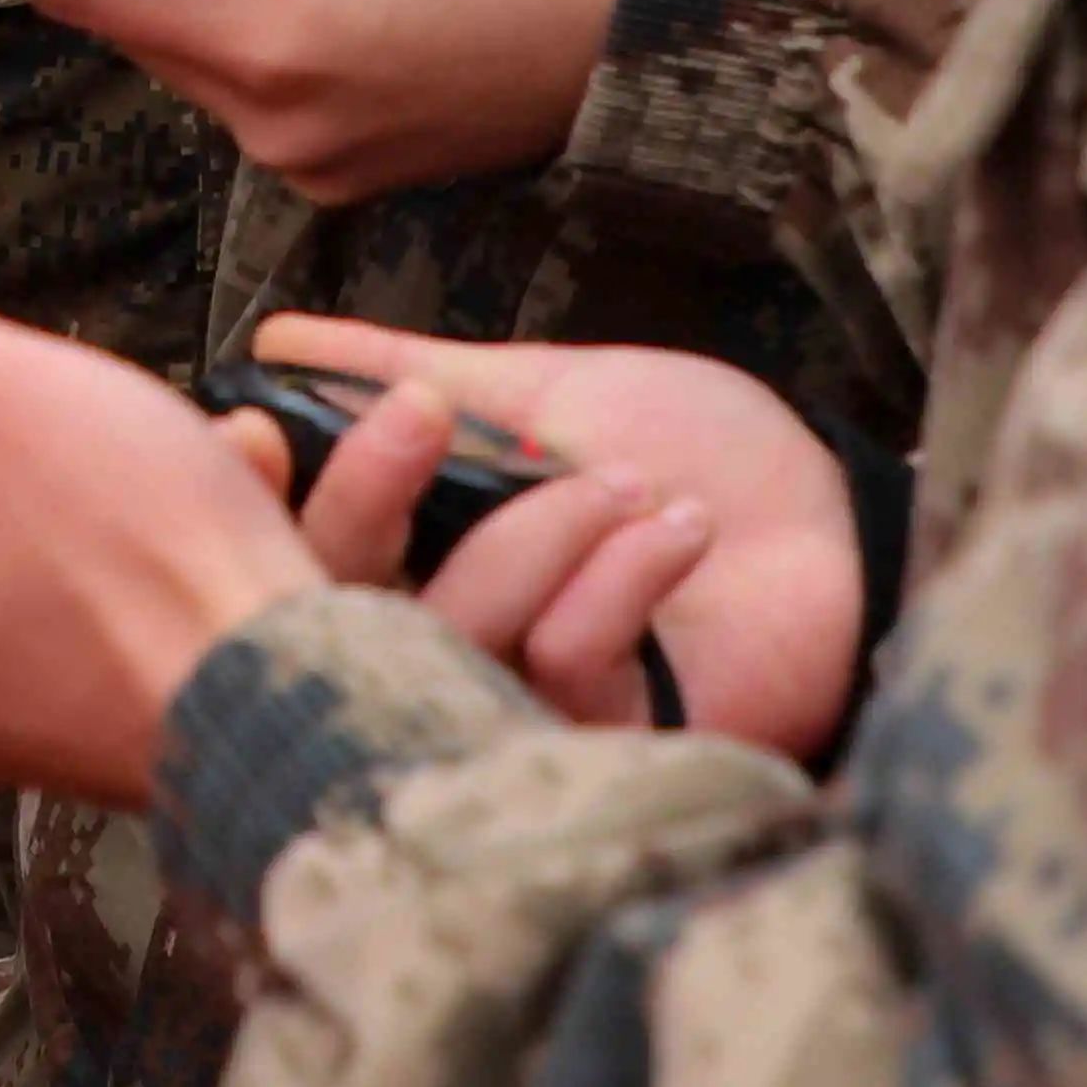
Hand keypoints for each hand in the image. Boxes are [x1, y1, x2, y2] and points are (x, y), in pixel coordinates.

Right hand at [250, 317, 867, 753]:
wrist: (833, 516)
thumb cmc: (693, 451)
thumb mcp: (541, 387)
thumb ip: (408, 367)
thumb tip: (281, 336)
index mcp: (411, 562)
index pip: (287, 551)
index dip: (252, 500)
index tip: (257, 424)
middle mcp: (440, 646)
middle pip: (331, 609)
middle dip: (363, 499)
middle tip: (420, 415)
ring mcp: (513, 704)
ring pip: (449, 632)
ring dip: (535, 531)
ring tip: (621, 477)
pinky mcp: (596, 749)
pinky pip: (560, 660)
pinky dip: (614, 578)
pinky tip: (674, 531)